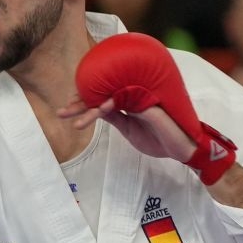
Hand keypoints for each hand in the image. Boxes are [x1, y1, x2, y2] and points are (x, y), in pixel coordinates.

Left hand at [61, 96, 195, 161]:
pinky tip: (96, 111)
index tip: (68, 110)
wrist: (181, 149)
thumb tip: (95, 110)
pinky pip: (123, 100)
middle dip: (80, 103)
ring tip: (70, 115)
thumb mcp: (128, 130)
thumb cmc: (158, 139)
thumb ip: (114, 118)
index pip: (103, 98)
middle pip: (102, 94)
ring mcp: (140, 97)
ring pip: (109, 95)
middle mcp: (133, 96)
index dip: (84, 102)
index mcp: (128, 102)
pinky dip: (108, 105)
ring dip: (88, 106)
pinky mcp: (147, 104)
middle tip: (62, 112)